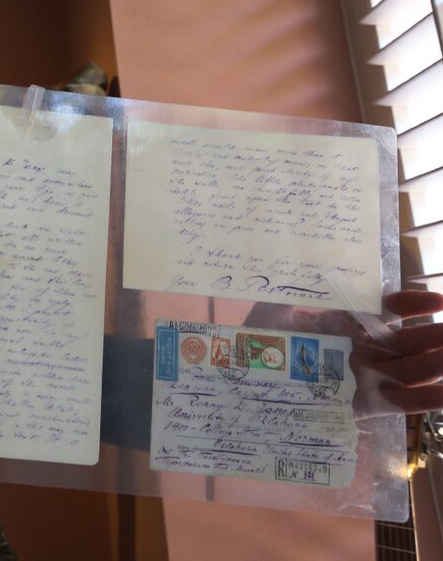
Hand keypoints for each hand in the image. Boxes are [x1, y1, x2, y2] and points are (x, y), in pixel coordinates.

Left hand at [245, 291, 442, 417]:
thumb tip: (311, 254)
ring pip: (411, 369)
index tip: (439, 299)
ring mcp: (364, 377)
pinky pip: (401, 402)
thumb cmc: (255, 340)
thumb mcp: (275, 306)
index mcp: (345, 322)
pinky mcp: (363, 407)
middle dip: (435, 336)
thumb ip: (299, 286)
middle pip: (408, 341)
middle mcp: (360, 348)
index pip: (389, 310)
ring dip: (436, 364)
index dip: (413, 304)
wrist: (240, 380)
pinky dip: (427, 398)